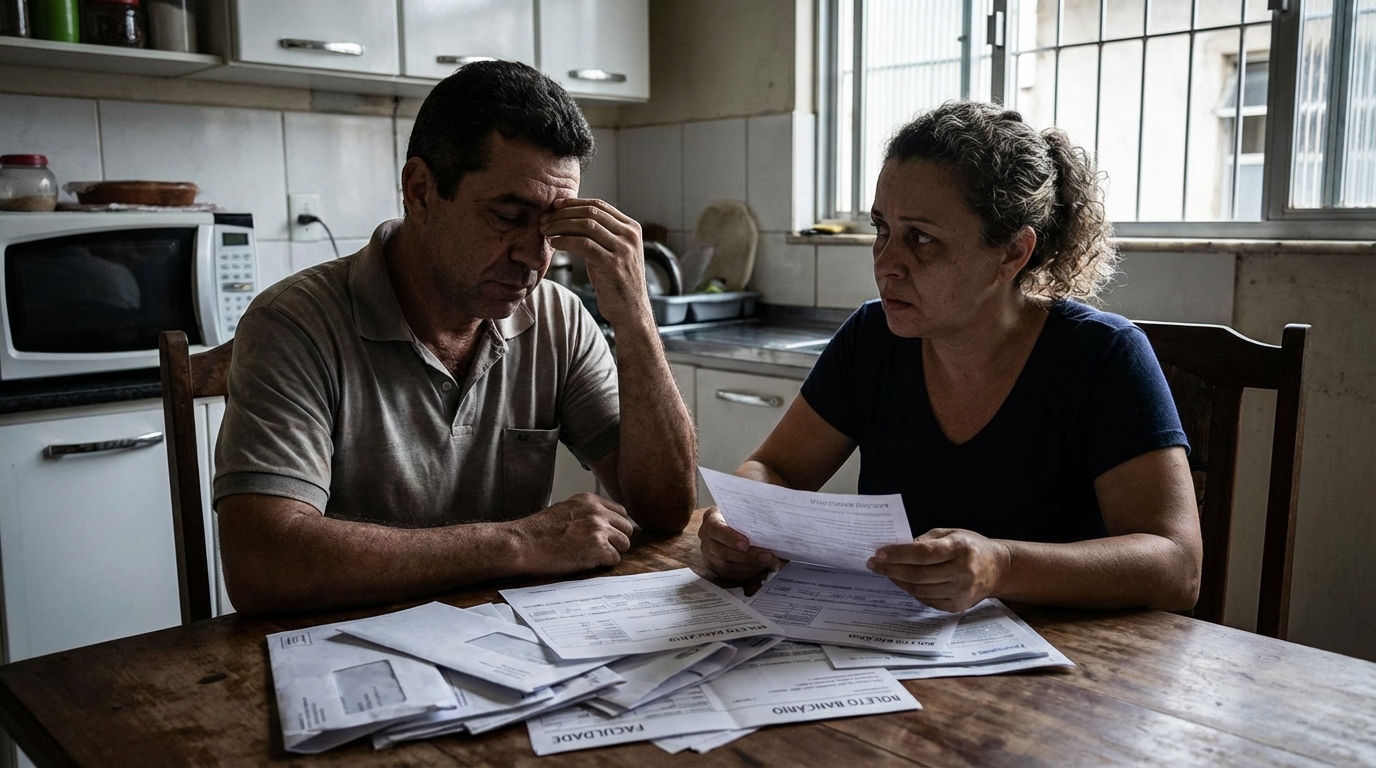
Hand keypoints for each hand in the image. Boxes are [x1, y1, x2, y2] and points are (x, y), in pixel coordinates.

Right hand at [508, 493, 633, 575]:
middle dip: (617, 540)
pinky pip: (614, 558)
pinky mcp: (598, 547)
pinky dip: (604, 564)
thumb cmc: (538, 532)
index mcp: (589, 500)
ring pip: (624, 543)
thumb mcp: (565, 510)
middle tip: (600, 549)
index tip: (607, 536)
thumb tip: (603, 523)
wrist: (523, 544)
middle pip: (626, 527)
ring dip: (611, 552)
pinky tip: (587, 562)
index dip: (614, 527)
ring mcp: (598, 529)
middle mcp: (597, 511)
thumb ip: (585, 513)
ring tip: (592, 556)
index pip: (620, 512)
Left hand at [541, 198, 650, 327]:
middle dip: (563, 214)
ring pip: (586, 226)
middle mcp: (630, 235)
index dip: (574, 203)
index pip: (599, 205)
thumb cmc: (615, 282)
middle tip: (545, 219)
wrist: (630, 311)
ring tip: (546, 231)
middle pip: (591, 212)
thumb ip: (598, 234)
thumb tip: (568, 217)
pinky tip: (554, 243)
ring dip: (561, 226)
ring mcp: (623, 249)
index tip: (554, 206)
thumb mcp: (611, 252)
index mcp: (631, 228)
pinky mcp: (613, 264)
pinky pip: (584, 244)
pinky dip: (565, 241)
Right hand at [698, 507, 779, 579]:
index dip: (730, 538)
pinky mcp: (713, 566)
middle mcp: (705, 537)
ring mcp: (708, 553)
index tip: (746, 544)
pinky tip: (759, 566)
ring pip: (727, 566)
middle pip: (723, 552)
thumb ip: (751, 518)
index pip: (717, 530)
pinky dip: (746, 572)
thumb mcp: (741, 512)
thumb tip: (773, 528)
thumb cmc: (737, 516)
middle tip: (767, 555)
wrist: (728, 523)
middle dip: (747, 556)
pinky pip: (729, 574)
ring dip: (749, 566)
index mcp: (711, 520)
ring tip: (767, 561)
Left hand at [867, 528, 1010, 612]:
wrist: (998, 569)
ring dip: (898, 581)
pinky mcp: (957, 606)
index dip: (898, 554)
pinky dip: (911, 591)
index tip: (879, 553)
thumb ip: (925, 541)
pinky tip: (902, 582)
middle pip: (919, 575)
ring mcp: (961, 592)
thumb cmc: (971, 547)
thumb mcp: (950, 534)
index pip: (923, 554)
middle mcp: (963, 572)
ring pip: (919, 590)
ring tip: (885, 572)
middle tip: (874, 564)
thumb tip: (897, 550)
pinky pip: (926, 600)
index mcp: (961, 548)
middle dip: (891, 569)